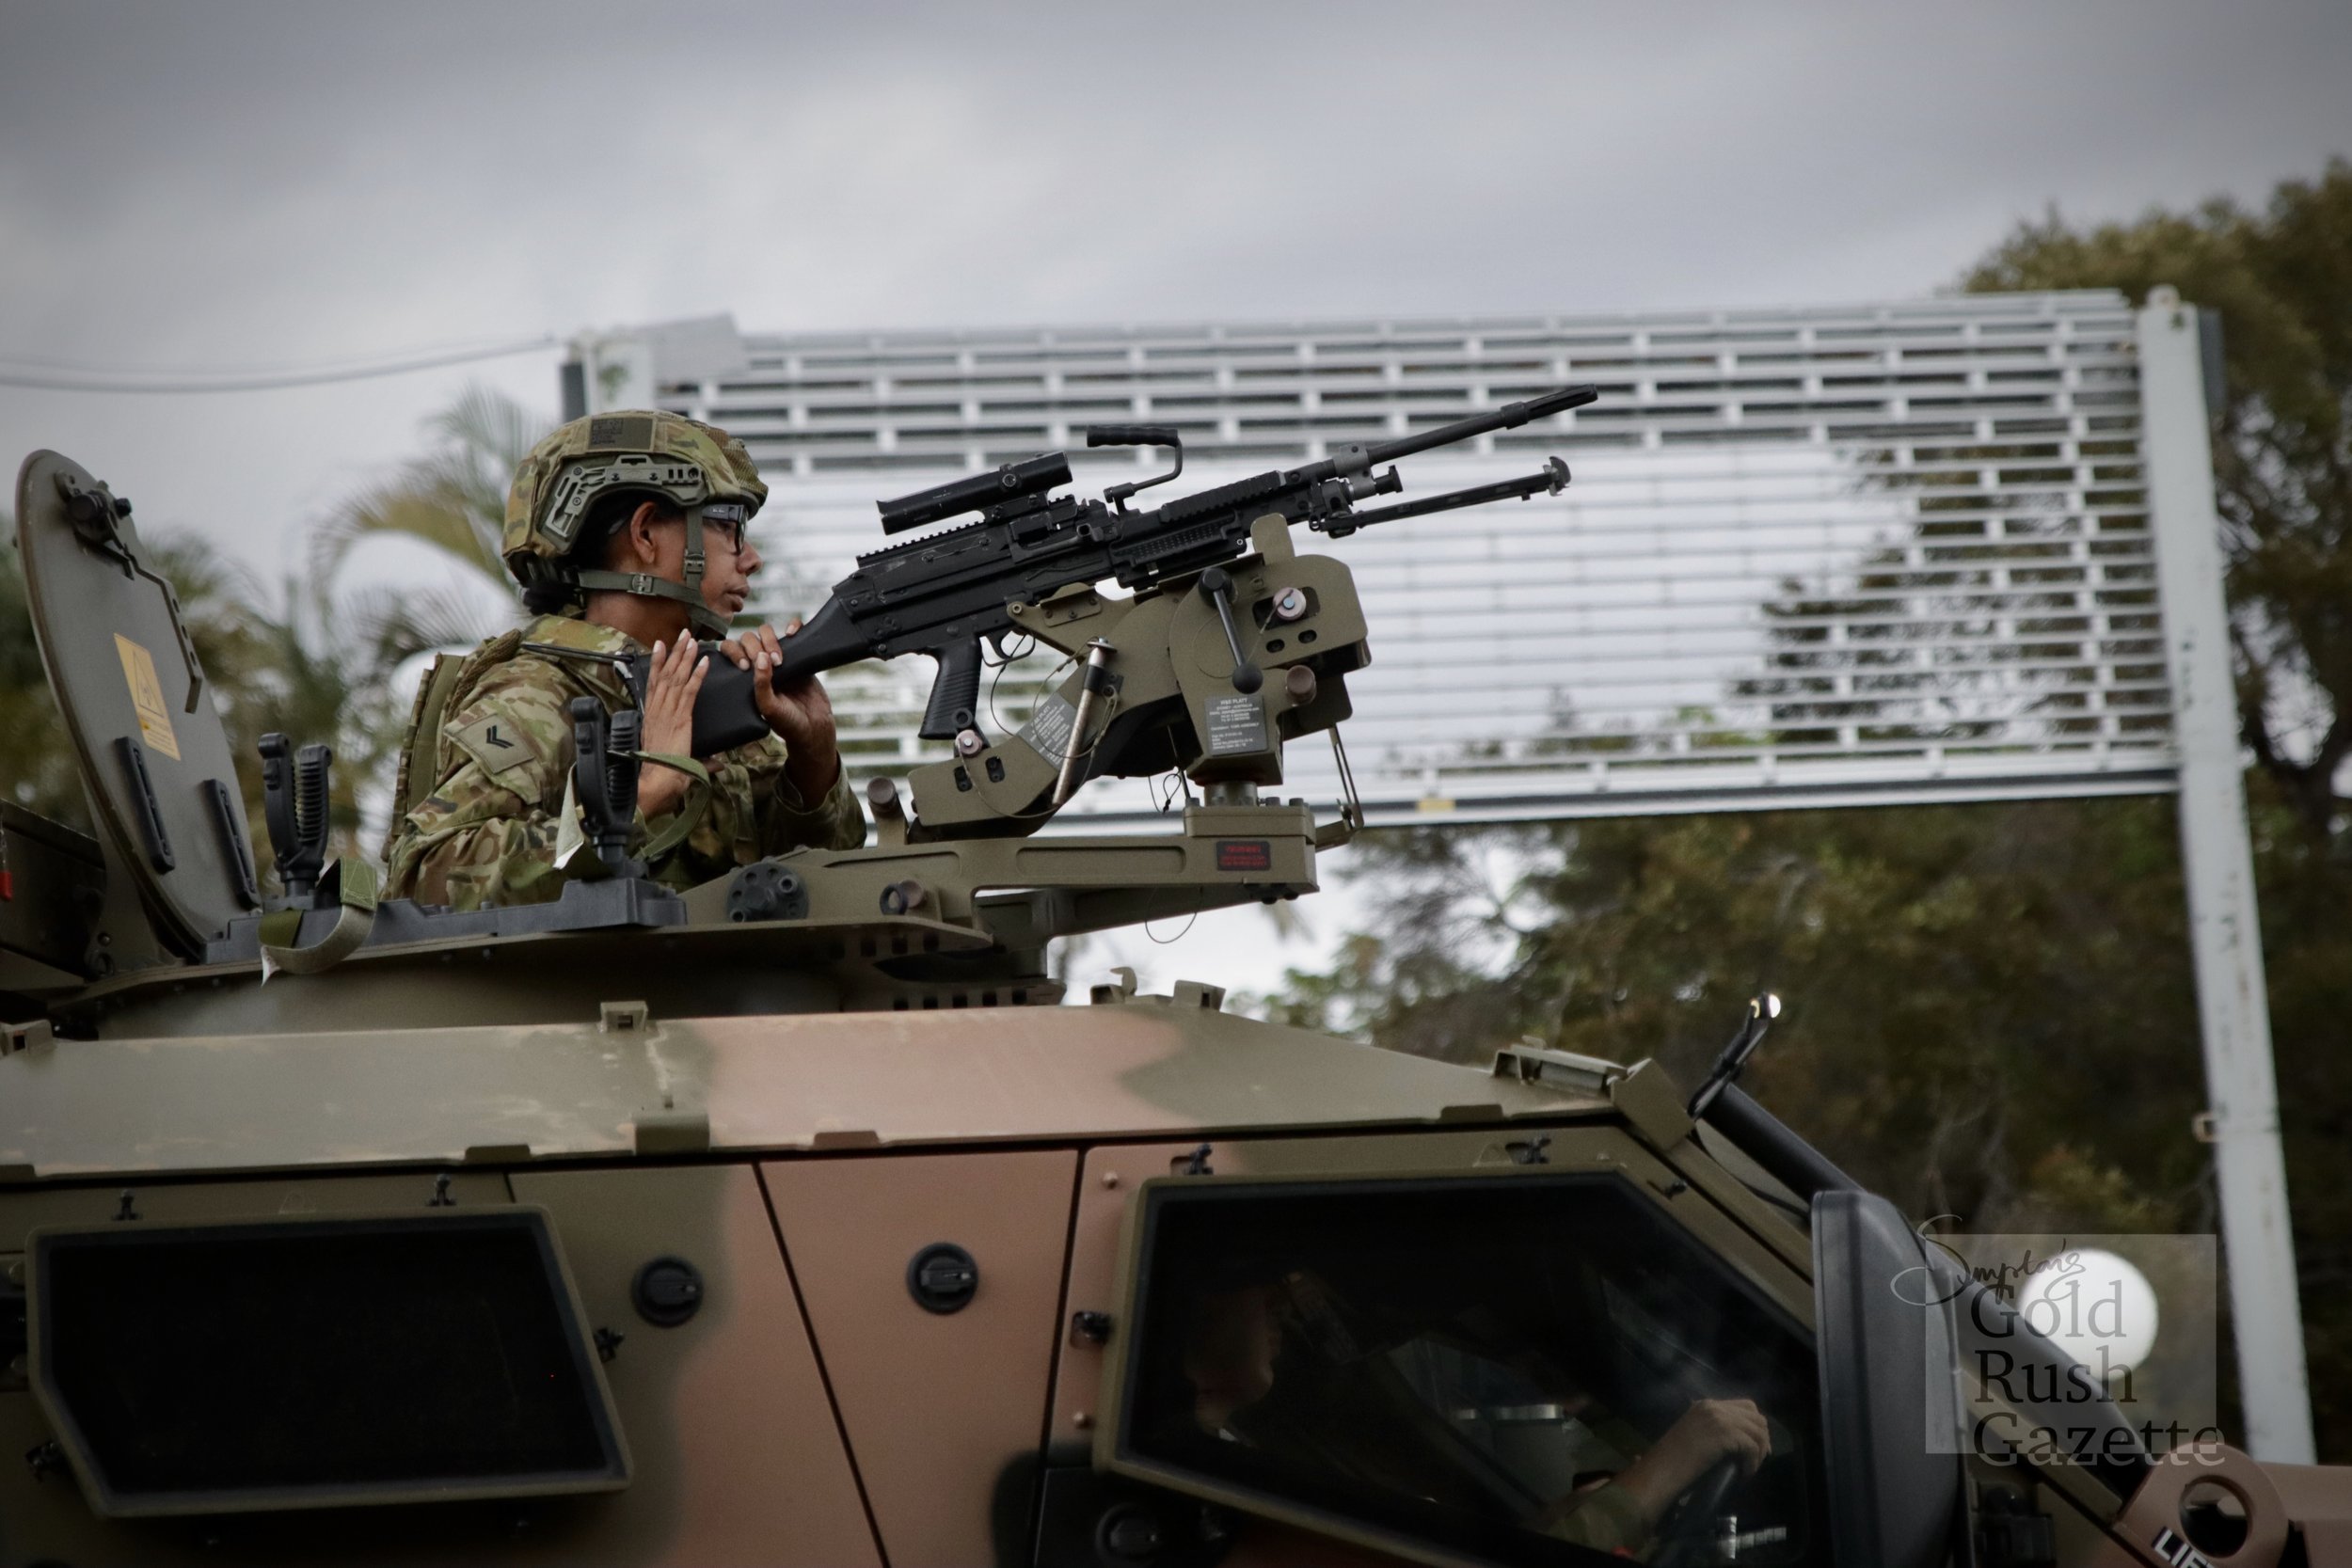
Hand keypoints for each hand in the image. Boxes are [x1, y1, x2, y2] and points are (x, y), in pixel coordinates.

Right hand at [636, 636, 708, 818]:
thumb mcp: (683, 763)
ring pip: (676, 678)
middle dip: (675, 652)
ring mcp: (668, 713)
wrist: (658, 782)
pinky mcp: (680, 719)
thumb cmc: (664, 775)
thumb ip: (702, 760)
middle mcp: (658, 711)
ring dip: (684, 657)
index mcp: (654, 717)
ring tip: (691, 639)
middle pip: (666, 675)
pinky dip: (697, 675)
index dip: (659, 663)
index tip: (662, 646)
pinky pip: (690, 692)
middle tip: (682, 634)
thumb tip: (719, 764)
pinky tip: (704, 661)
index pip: (656, 684)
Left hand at [720, 618, 841, 800]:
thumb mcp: (769, 707)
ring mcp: (779, 658)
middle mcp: (759, 665)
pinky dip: (794, 625)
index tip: (745, 667)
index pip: (731, 651)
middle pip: (748, 639)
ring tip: (781, 659)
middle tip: (772, 665)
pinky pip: (794, 631)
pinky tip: (793, 632)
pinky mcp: (799, 655)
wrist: (815, 728)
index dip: (735, 652)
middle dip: (756, 647)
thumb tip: (761, 658)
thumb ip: (762, 685)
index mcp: (745, 677)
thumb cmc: (788, 723)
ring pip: (767, 633)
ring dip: (771, 640)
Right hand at [1608, 1398, 1769, 1527]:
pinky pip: (1752, 1447)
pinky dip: (1752, 1463)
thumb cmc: (1673, 1459)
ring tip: (1749, 1469)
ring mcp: (1719, 1418)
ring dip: (1759, 1452)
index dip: (1755, 1427)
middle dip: (1761, 1438)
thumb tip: (1739, 1441)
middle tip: (1757, 1460)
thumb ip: (1713, 1431)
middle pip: (1756, 1416)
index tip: (1755, 1447)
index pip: (1746, 1406)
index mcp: (1706, 1405)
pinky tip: (1744, 1474)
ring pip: (1758, 1431)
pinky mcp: (1724, 1433)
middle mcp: (1714, 1406)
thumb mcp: (1695, 1436)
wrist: (1661, 1469)